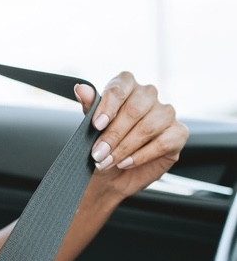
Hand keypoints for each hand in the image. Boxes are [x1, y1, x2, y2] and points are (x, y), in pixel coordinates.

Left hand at [74, 72, 187, 199]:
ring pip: (148, 127)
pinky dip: (141, 155)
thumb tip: (81, 88)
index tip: (96, 125)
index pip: (120, 87)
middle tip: (98, 152)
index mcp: (126, 85)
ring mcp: (166, 113)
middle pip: (134, 109)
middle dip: (113, 134)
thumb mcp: (90, 128)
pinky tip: (126, 162)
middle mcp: (148, 95)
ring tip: (108, 161)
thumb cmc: (102, 146)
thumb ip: (90, 106)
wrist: (111, 174)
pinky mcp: (178, 133)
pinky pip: (162, 143)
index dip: (107, 106)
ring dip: (125, 147)